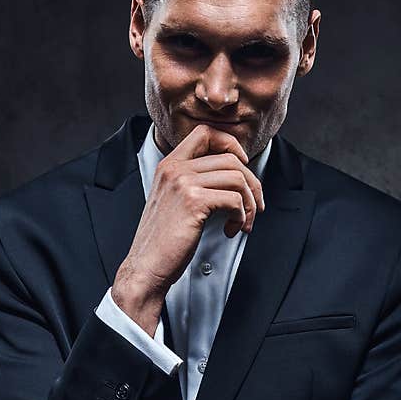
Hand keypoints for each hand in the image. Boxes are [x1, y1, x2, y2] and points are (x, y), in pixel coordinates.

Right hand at [111, 124, 265, 335]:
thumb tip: (235, 177)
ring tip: (243, 222)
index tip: (242, 166)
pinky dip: (241, 217)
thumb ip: (194, 183)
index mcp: (169, 165)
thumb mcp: (174, 201)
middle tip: (255, 206)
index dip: (230, 144)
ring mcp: (183, 183)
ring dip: (249, 203)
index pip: (205, 132)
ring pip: (237, 178)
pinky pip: (234, 199)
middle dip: (252, 183)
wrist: (146, 267)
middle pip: (230, 158)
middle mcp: (175, 169)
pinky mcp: (193, 202)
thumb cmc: (163, 240)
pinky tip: (231, 229)